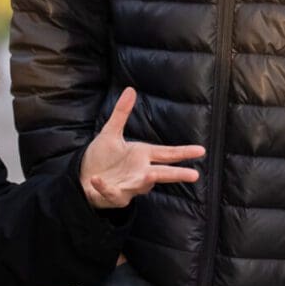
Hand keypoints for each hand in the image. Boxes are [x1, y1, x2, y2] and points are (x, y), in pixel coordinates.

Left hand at [80, 88, 204, 208]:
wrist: (83, 177)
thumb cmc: (102, 157)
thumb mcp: (110, 132)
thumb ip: (121, 113)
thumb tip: (130, 89)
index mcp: (143, 156)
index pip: (168, 154)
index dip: (184, 152)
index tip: (201, 150)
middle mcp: (140, 172)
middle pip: (163, 173)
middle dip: (177, 174)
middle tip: (194, 175)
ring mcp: (129, 186)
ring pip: (141, 185)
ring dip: (144, 182)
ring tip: (149, 176)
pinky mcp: (114, 196)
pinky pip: (111, 192)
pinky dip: (104, 188)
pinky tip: (96, 180)